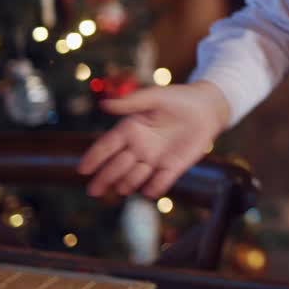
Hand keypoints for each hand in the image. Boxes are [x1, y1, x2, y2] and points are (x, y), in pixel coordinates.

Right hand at [78, 80, 231, 198]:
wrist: (206, 108)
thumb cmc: (177, 99)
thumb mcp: (154, 97)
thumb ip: (131, 102)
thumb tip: (104, 105)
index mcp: (129, 130)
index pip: (105, 147)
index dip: (93, 158)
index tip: (82, 170)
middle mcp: (138, 147)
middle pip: (115, 167)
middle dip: (105, 179)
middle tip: (95, 191)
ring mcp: (154, 160)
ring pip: (133, 178)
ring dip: (129, 182)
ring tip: (126, 184)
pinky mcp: (172, 168)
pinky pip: (159, 183)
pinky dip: (154, 188)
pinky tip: (150, 190)